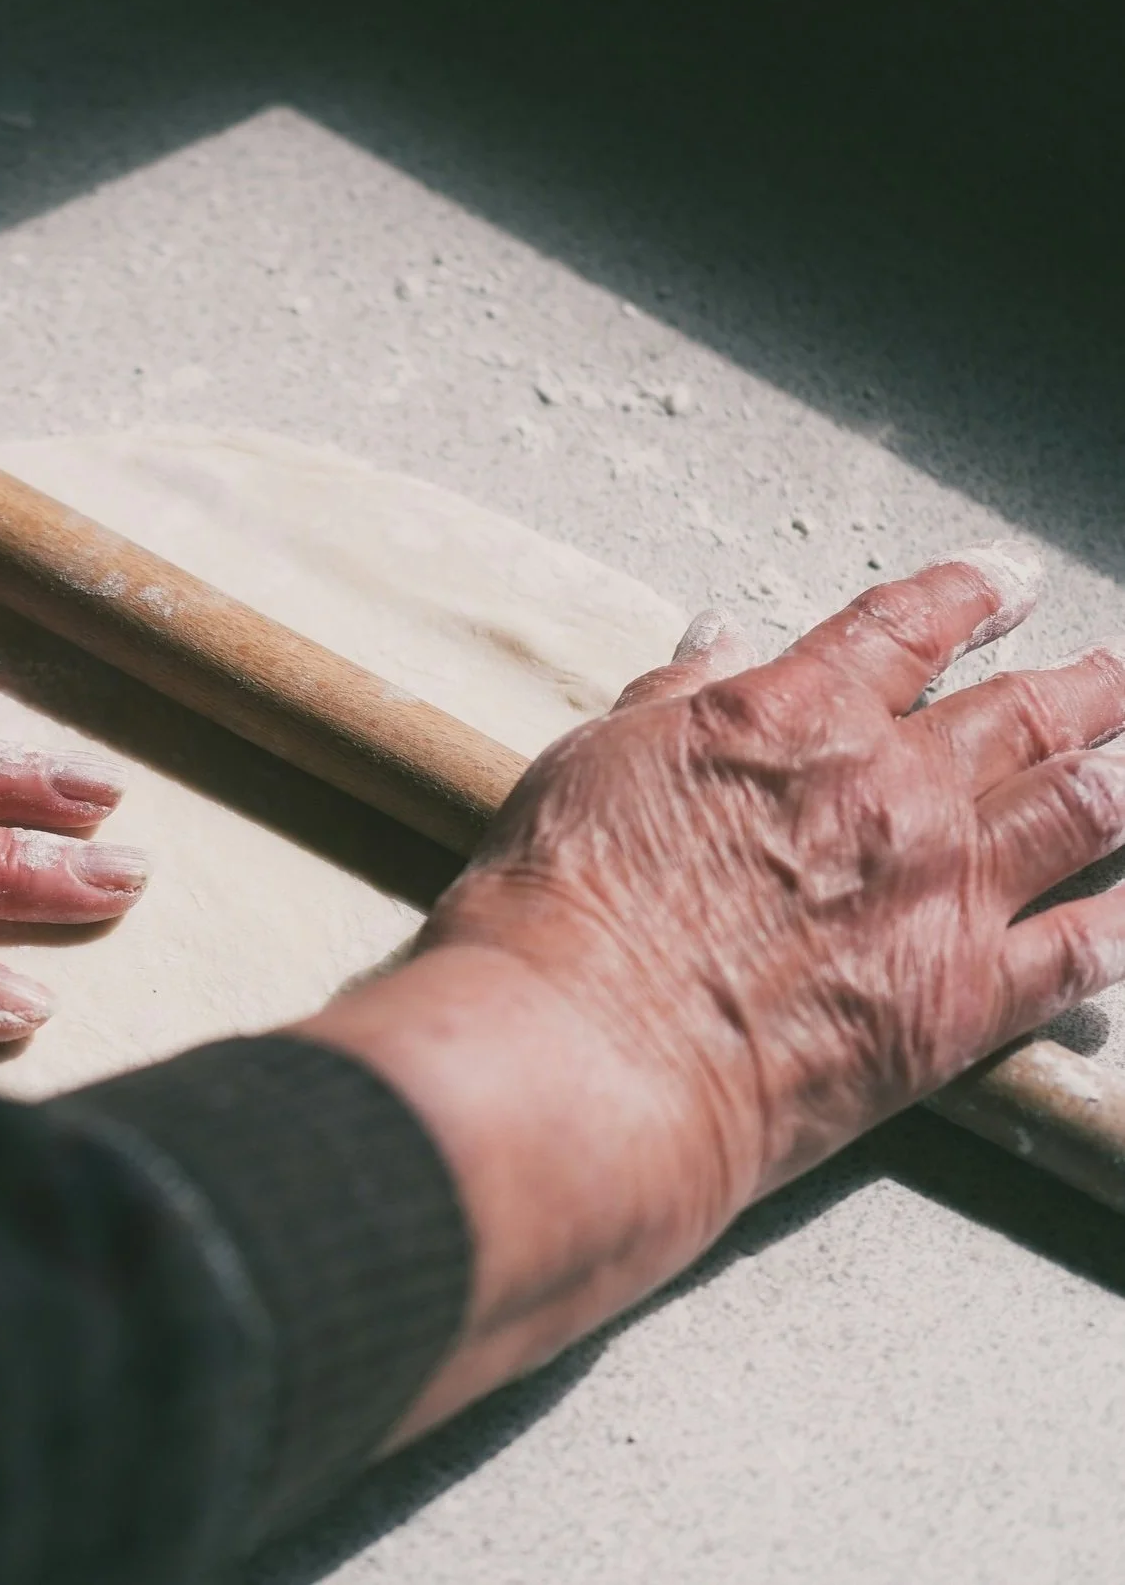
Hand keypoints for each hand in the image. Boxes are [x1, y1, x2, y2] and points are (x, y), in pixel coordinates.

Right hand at [300, 543, 1124, 1432]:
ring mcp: (938, 893)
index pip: (905, 627)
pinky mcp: (960, 1004)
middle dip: (1081, 683)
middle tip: (1115, 669)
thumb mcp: (591, 762)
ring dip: (1119, 774)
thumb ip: (673, 700)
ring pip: (1075, 809)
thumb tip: (720, 645)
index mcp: (794, 715)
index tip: (1005, 581)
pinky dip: (1122, 928)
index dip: (965, 595)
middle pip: (1019, 712)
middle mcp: (889, 787)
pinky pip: (1080, 955)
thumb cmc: (560, 905)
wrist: (584, 1047)